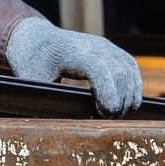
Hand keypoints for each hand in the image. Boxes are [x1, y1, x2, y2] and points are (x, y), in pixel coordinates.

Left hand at [4, 19, 143, 116]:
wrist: (34, 38)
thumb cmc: (31, 63)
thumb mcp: (32, 83)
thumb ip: (48, 102)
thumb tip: (62, 127)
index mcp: (70, 52)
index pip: (99, 69)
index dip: (107, 93)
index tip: (106, 114)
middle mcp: (90, 45)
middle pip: (117, 71)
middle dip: (119, 99)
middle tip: (110, 120)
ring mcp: (102, 45)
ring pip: (127, 68)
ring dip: (129, 93)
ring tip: (119, 114)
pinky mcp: (108, 48)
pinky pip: (129, 64)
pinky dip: (133, 83)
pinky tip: (129, 102)